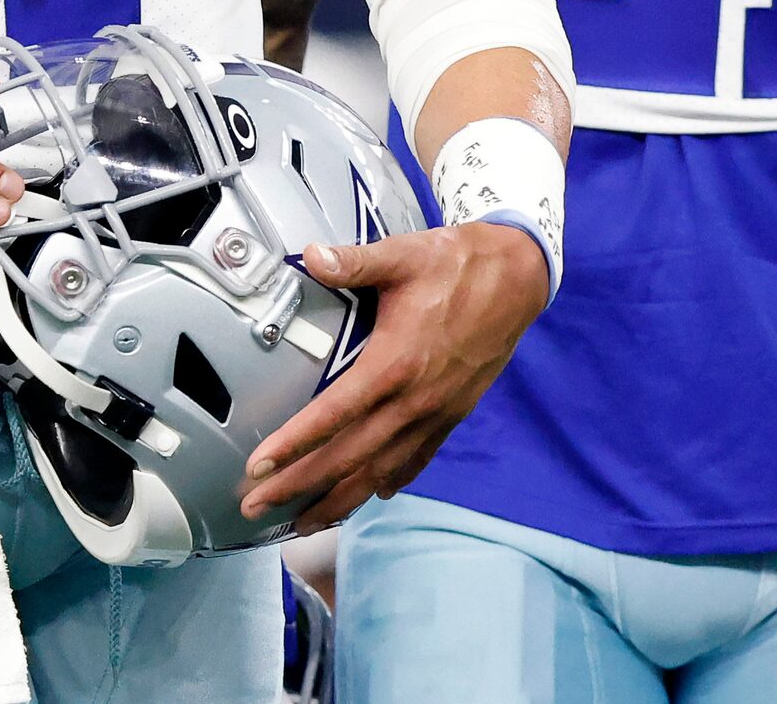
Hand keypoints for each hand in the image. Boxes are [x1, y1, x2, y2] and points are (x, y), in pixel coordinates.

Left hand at [237, 222, 549, 531]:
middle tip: (256, 507)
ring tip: (301, 522)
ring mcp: (435, 413)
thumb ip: (353, 261)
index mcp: (395, 363)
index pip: (333, 416)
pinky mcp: (453, 414)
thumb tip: (311, 256)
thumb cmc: (459, 264)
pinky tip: (372, 494)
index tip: (259, 467)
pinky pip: (417, 460)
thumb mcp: (403, 254)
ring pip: (380, 471)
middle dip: (299, 486)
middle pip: (348, 457)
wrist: (519, 278)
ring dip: (338, 500)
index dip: (294, 445)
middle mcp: (414, 400)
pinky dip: (390, 481)